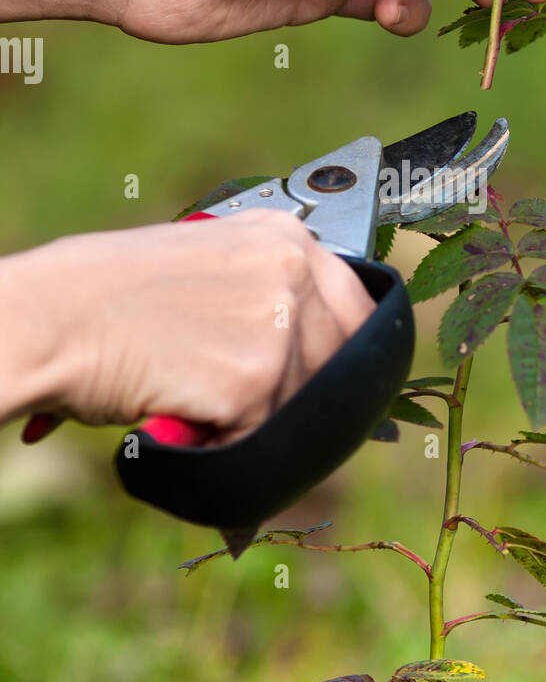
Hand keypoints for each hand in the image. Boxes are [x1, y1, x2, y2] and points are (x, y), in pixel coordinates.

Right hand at [0, 213, 374, 439]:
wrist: (50, 319)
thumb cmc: (106, 297)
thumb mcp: (203, 261)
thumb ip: (263, 289)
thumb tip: (314, 342)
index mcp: (283, 235)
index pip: (358, 305)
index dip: (345, 352)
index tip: (331, 380)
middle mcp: (292, 270)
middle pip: (344, 361)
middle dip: (306, 394)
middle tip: (250, 405)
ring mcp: (278, 325)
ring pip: (303, 405)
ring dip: (256, 422)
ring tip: (198, 403)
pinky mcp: (255, 380)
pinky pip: (264, 438)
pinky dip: (226, 446)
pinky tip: (184, 420)